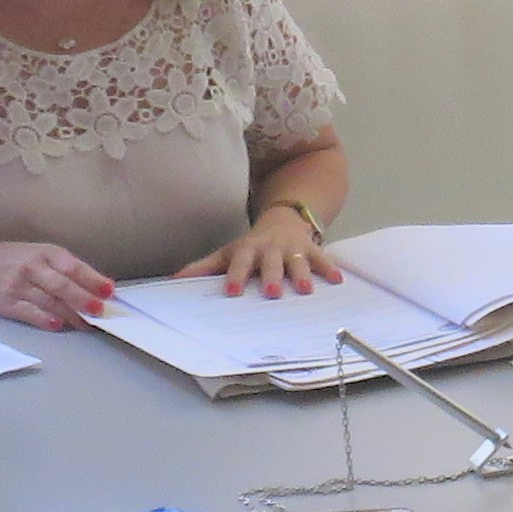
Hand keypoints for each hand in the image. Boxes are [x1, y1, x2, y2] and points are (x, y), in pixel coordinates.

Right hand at [0, 241, 117, 330]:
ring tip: (87, 324)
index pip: (73, 267)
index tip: (109, 291)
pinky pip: (30, 313)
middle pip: (62, 286)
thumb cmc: (15, 260)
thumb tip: (98, 286)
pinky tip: (58, 325)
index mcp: (45, 252)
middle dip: (83, 299)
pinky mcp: (7, 304)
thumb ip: (67, 269)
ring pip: (50, 302)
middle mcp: (32, 267)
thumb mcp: (40, 254)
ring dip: (71, 315)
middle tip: (100, 311)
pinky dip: (45, 320)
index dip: (92, 279)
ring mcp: (18, 286)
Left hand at [175, 206, 344, 298]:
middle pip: (271, 262)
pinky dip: (329, 268)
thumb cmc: (252, 245)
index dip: (236, 276)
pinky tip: (337, 281)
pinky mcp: (310, 248)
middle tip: (272, 293)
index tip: (232, 292)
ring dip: (302, 274)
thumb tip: (175, 280)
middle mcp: (270, 248)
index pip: (240, 262)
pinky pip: (322, 258)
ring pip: (297, 261)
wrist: (284, 218)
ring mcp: (292, 247)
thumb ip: (204, 267)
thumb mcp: (228, 252)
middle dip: (272, 276)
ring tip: (306, 290)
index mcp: (248, 250)